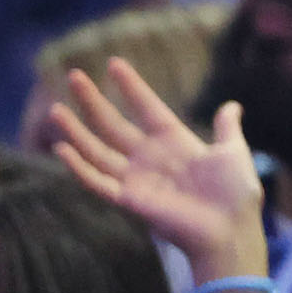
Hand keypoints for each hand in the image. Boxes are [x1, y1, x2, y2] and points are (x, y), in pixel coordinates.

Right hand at [49, 63, 267, 280]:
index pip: (147, 107)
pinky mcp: (129, 200)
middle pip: (114, 124)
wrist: (232, 230)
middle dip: (93, 101)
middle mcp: (150, 157)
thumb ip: (226, 128)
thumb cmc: (236, 194)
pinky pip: (97, 182)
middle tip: (74, 74)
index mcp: (175, 142)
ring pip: (97, 150)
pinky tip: (62, 149)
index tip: (115, 63)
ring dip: (76, 131)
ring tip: (55, 109)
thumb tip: (232, 105)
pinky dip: (79, 167)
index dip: (132, 86)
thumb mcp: (233, 152)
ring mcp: (137, 178)